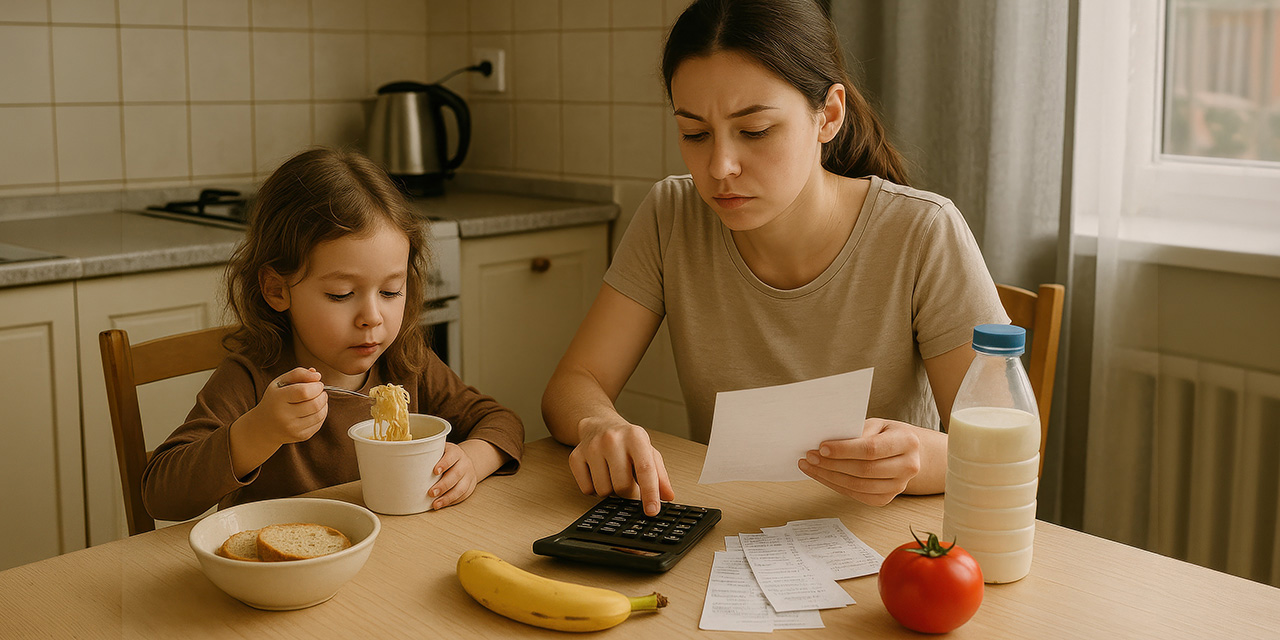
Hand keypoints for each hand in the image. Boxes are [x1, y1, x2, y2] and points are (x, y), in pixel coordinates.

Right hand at [256, 367, 327, 445]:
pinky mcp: (300, 436)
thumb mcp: (280, 382)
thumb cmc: (275, 399)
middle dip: (322, 394)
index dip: (316, 386)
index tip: (317, 383)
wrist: (263, 426)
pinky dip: (322, 413)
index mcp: (277, 399)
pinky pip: (319, 423)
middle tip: (319, 390)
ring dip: (324, 403)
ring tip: (318, 398)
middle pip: (315, 404)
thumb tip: (317, 375)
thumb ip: (298, 374)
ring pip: (320, 414)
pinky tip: (315, 409)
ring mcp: (292, 428)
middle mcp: (283, 416)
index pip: (304, 392)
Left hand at [428, 443, 476, 509]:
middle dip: (443, 485)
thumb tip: (401, 459)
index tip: (434, 471)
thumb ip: (427, 454)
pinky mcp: (470, 486)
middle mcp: (464, 463)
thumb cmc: (445, 457)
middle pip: (456, 474)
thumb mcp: (440, 450)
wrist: (465, 461)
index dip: (444, 464)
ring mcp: (469, 475)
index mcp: (455, 452)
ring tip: (436, 504)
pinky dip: (452, 501)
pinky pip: (463, 495)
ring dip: (448, 497)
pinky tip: (442, 504)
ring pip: (461, 488)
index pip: (451, 456)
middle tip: (431, 492)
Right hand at [568, 419, 674, 515]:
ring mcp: (591, 447)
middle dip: (628, 492)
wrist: (599, 423)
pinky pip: (587, 490)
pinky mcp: (575, 456)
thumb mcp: (648, 452)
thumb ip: (660, 475)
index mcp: (635, 437)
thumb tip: (667, 496)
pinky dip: (594, 489)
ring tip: (612, 474)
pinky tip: (599, 473)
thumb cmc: (627, 441)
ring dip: (611, 490)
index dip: (650, 493)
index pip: (645, 470)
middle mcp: (612, 439)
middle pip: (622, 487)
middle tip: (628, 480)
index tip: (652, 511)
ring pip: (603, 491)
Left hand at [798, 418, 923, 505]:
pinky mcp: (887, 498)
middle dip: (832, 464)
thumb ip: (857, 432)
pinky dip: (836, 486)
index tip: (822, 447)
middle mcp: (908, 466)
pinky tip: (822, 476)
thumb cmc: (887, 434)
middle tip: (810, 457)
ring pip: (859, 486)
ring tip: (811, 466)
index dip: (844, 450)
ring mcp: (899, 486)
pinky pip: (858, 495)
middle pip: (864, 470)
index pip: (871, 449)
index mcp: (907, 442)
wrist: (907, 452)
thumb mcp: (876, 424)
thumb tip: (826, 444)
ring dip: (830, 477)